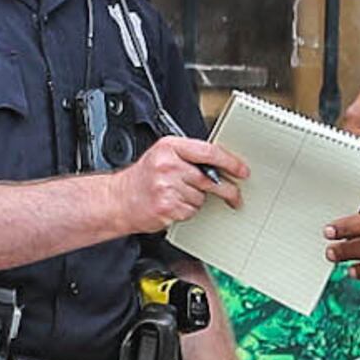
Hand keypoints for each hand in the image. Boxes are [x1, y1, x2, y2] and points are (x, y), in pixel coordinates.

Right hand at [115, 135, 246, 232]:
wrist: (117, 200)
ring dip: (196, 200)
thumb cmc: (141, 179)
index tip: (242, 170)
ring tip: (179, 196)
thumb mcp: (162, 156)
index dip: (230, 162)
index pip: (209, 152)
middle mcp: (168, 165)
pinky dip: (187, 211)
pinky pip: (191, 211)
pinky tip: (174, 206)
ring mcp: (167, 187)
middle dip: (226, 190)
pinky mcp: (167, 207)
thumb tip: (220, 165)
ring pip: (201, 197)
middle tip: (233, 195)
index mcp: (169, 147)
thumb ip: (189, 156)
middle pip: (210, 179)